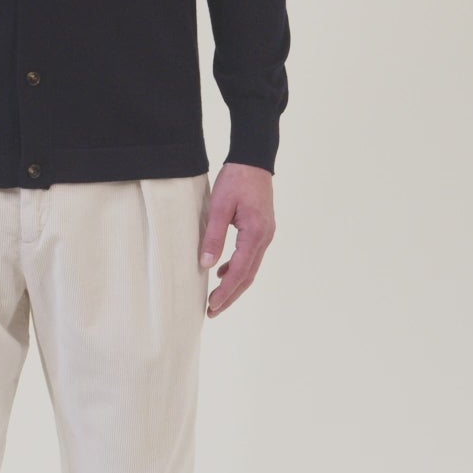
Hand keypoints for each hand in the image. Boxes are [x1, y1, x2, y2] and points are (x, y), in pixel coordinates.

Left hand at [199, 162, 275, 317]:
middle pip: (248, 276)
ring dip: (234, 285)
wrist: (254, 160)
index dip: (226, 291)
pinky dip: (238, 269)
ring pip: (251, 268)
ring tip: (216, 299)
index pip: (240, 271)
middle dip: (230, 296)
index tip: (212, 306)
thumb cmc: (236, 180)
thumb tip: (206, 264)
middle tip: (212, 312)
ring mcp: (266, 235)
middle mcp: (265, 238)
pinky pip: (251, 257)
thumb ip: (214, 236)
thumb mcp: (220, 206)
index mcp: (255, 233)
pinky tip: (223, 273)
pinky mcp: (262, 231)